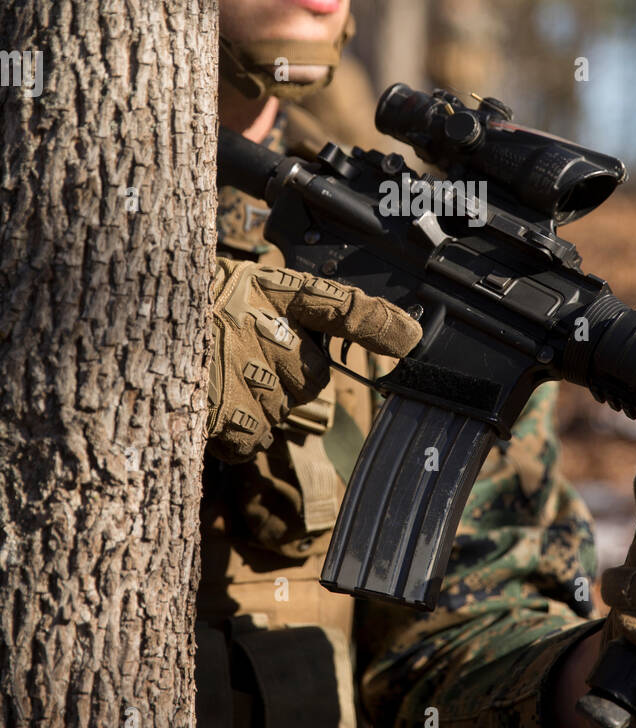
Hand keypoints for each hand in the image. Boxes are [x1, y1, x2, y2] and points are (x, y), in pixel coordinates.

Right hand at [207, 257, 421, 462]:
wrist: (134, 318)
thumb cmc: (204, 305)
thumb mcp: (264, 288)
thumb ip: (332, 308)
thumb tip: (407, 335)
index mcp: (274, 292)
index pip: (337, 305)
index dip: (377, 323)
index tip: (410, 339)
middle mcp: (261, 329)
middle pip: (313, 380)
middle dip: (288, 376)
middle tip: (249, 356)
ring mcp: (240, 372)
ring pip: (282, 412)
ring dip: (259, 405)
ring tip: (222, 375)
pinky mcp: (220, 412)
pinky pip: (251, 439)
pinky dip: (235, 431)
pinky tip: (212, 400)